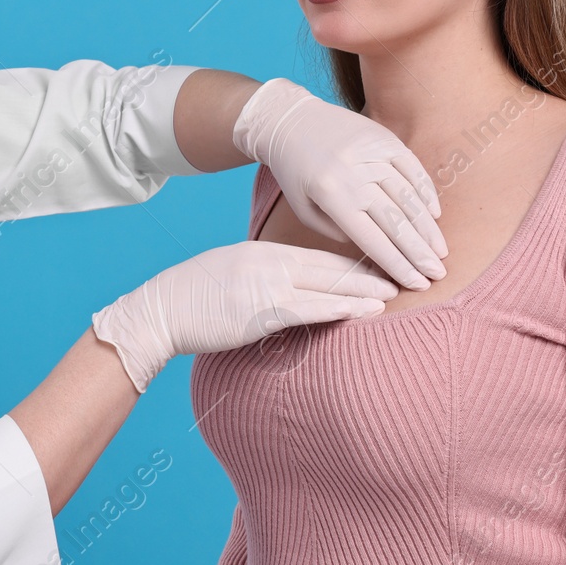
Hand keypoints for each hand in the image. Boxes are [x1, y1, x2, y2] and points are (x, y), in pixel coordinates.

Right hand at [91, 240, 397, 392]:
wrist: (161, 311)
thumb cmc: (193, 299)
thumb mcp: (231, 274)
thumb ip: (262, 276)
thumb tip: (289, 287)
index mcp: (262, 252)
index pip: (318, 255)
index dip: (353, 260)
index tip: (380, 263)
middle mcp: (268, 262)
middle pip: (330, 266)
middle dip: (370, 271)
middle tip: (404, 272)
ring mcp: (266, 285)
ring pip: (328, 286)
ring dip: (366, 290)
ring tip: (396, 292)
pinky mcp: (262, 311)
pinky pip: (313, 309)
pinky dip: (344, 309)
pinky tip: (368, 310)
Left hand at [231, 77, 447, 288]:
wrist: (292, 120)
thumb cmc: (295, 171)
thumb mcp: (303, 208)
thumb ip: (336, 232)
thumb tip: (375, 247)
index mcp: (332, 196)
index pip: (373, 239)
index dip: (397, 265)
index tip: (416, 284)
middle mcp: (355, 174)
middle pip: (396, 222)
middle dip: (420, 253)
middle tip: (438, 274)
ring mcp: (372, 154)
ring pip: (409, 197)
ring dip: (428, 228)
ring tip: (440, 251)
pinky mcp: (384, 139)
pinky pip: (413, 168)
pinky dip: (426, 192)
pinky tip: (435, 215)